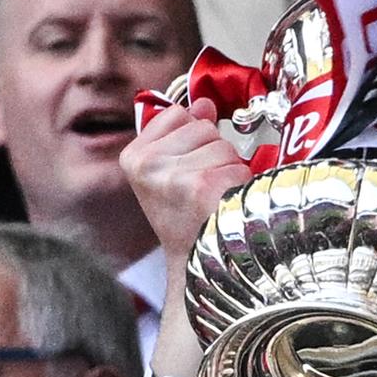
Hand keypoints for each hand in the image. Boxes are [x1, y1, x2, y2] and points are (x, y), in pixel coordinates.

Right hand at [121, 98, 251, 376]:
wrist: (198, 272)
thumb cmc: (190, 224)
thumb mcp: (172, 175)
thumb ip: (184, 133)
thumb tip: (204, 104)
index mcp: (133, 158)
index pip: (179, 114)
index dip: (196, 139)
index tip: (189, 172)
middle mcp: (148, 167)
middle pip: (205, 127)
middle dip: (216, 155)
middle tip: (206, 193)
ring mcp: (174, 178)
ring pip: (224, 146)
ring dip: (232, 172)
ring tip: (217, 202)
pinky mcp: (201, 189)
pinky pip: (239, 166)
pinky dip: (243, 186)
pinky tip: (226, 210)